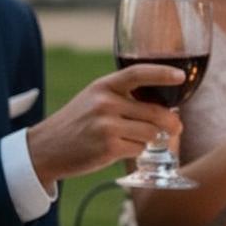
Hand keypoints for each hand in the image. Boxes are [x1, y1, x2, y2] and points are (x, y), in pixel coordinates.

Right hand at [28, 66, 184, 187]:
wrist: (45, 149)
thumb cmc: (78, 122)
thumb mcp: (95, 99)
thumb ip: (125, 96)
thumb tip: (167, 106)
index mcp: (104, 86)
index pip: (138, 73)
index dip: (163, 74)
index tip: (181, 77)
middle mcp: (105, 103)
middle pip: (155, 111)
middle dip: (170, 122)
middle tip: (176, 126)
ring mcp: (106, 126)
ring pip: (150, 133)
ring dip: (150, 139)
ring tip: (135, 138)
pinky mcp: (108, 148)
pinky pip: (139, 149)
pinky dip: (136, 151)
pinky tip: (121, 149)